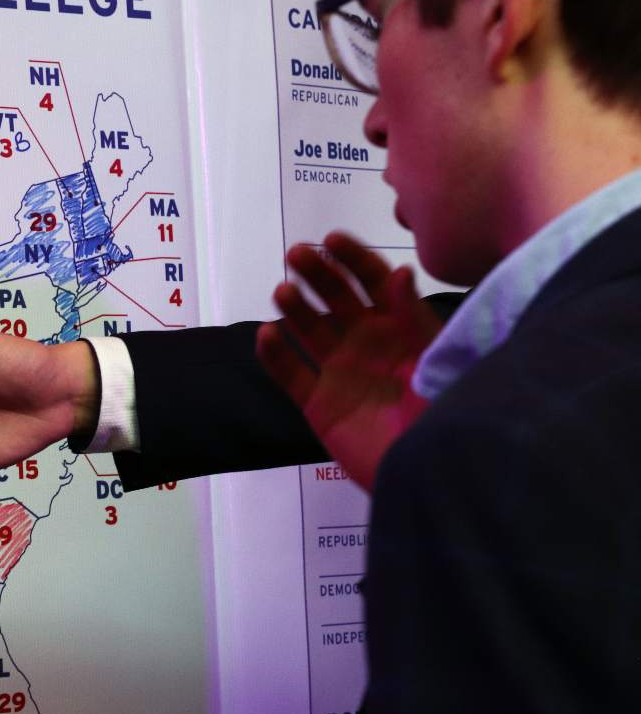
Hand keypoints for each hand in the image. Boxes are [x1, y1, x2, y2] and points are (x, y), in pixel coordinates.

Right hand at [256, 233, 441, 491]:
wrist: (429, 475)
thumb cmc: (446, 415)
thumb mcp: (436, 361)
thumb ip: (414, 319)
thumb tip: (398, 271)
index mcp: (401, 329)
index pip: (375, 283)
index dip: (354, 259)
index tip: (332, 239)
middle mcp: (368, 345)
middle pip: (336, 300)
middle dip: (317, 275)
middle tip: (296, 255)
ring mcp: (341, 374)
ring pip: (309, 331)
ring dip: (294, 307)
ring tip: (282, 292)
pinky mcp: (319, 405)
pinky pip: (290, 374)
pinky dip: (275, 355)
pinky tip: (267, 334)